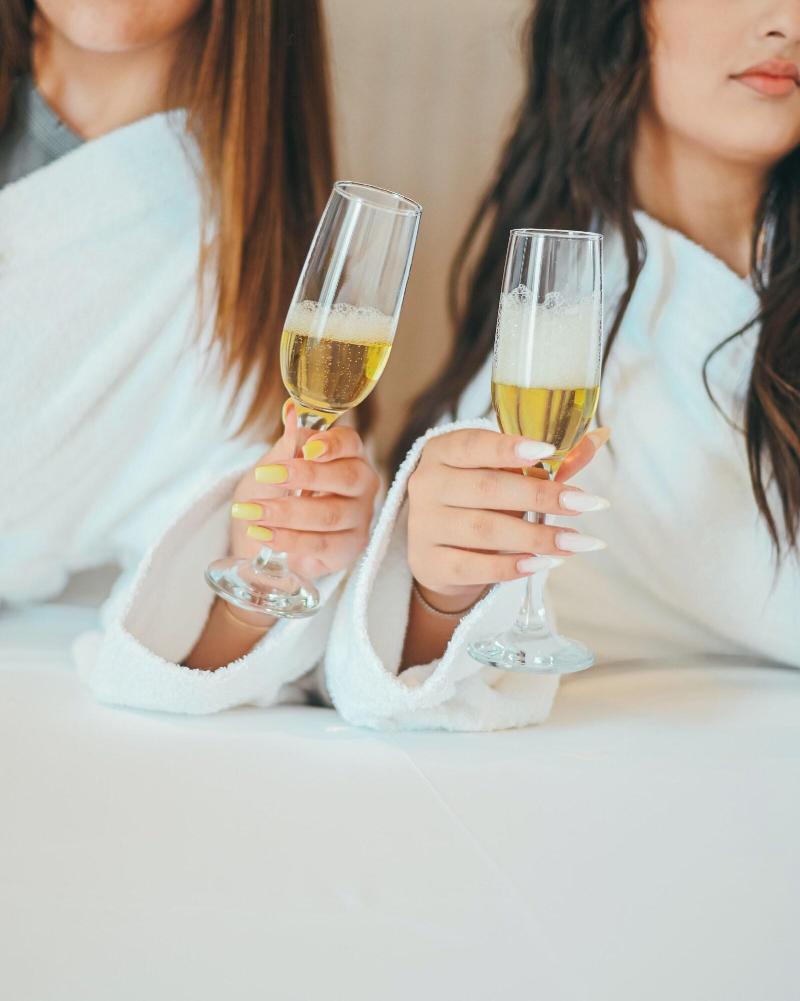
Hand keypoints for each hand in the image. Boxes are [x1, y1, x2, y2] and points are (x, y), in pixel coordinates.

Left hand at [229, 403, 378, 578]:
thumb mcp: (275, 466)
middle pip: (347, 478)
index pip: (350, 443)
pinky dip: (288, 539)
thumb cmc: (278, 494)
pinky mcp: (348, 549)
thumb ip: (287, 445)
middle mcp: (361, 486)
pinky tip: (263, 534)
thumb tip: (291, 412)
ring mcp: (359, 519)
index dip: (332, 444)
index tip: (308, 448)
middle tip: (267, 475)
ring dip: (286, 512)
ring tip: (252, 511)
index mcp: (348, 456)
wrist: (268, 535)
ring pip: (329, 515)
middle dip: (305, 476)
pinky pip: (321, 545)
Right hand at [407, 427, 609, 608]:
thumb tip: (599, 437)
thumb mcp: (504, 475)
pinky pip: (474, 566)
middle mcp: (427, 484)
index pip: (473, 444)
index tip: (549, 451)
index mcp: (443, 451)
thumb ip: (547, 461)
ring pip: (484, 530)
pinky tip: (544, 563)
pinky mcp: (429, 563)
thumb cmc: (479, 500)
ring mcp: (424, 525)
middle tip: (584, 503)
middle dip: (541, 495)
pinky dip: (512, 567)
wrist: (438, 548)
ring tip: (578, 541)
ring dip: (536, 536)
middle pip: (486, 488)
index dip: (509, 448)